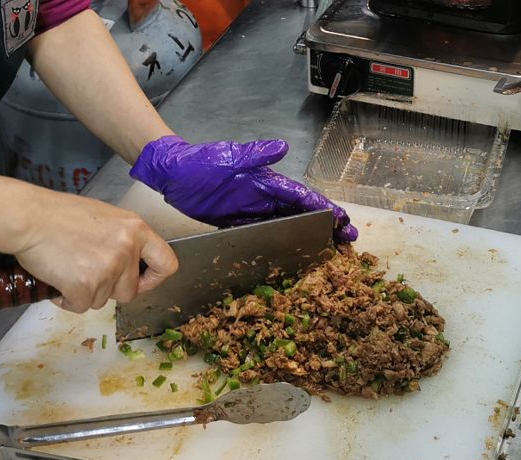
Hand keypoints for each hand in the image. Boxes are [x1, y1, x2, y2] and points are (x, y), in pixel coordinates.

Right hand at [12, 191, 177, 312]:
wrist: (28, 218)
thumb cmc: (59, 215)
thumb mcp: (105, 218)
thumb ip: (123, 240)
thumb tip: (131, 265)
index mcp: (136, 229)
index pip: (166, 263)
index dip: (154, 279)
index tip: (142, 282)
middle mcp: (126, 250)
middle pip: (129, 291)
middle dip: (109, 289)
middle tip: (87, 272)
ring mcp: (107, 269)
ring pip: (103, 301)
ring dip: (85, 292)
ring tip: (68, 268)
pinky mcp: (85, 286)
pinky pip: (81, 306)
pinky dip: (68, 300)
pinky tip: (57, 279)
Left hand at [130, 136, 357, 240]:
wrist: (173, 172)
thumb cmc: (200, 161)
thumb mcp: (229, 156)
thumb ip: (256, 153)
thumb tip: (283, 147)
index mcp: (265, 181)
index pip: (301, 196)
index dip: (324, 208)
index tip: (343, 220)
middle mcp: (263, 197)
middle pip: (301, 213)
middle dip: (326, 225)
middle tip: (348, 240)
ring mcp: (250, 210)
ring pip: (286, 225)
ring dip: (307, 236)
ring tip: (328, 249)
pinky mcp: (236, 222)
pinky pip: (264, 233)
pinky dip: (282, 242)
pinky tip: (293, 251)